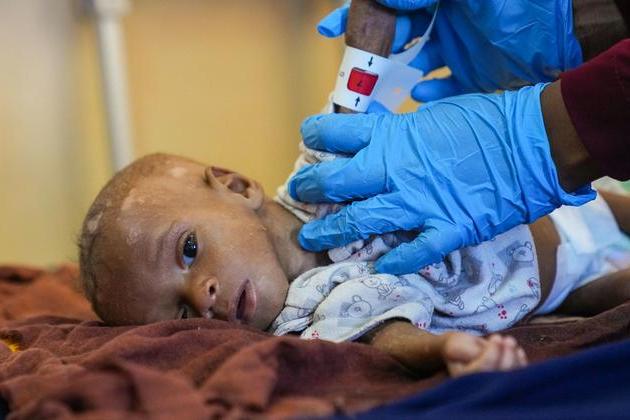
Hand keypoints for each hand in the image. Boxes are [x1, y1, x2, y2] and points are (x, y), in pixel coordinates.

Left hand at [288, 83, 593, 274]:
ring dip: (332, 233)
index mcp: (393, 136)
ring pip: (362, 222)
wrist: (535, 141)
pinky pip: (414, 252)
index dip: (315, 136)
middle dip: (311, 187)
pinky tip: (379, 268)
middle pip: (337, 182)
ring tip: (312, 239)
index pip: (336, 134)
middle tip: (299, 192)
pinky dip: (395, 262)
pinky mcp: (447, 228)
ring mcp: (419, 203)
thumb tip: (378, 134)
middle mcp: (396, 170)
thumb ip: (402, 130)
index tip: (308, 142)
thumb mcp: (436, 114)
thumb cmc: (488, 119)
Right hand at [318, 0, 582, 100]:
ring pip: (416, 68)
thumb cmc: (517, 1)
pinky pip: (445, 90)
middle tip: (349, 77)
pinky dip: (430, 96)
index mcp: (437, 0)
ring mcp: (459, 52)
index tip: (328, 33)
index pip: (387, 8)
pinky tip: (418, 98)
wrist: (567, 29)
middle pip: (396, 41)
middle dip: (371, 58)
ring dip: (395, 80)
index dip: (354, 18)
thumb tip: (379, 0)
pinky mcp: (476, 78)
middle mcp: (444, 24)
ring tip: (376, 93)